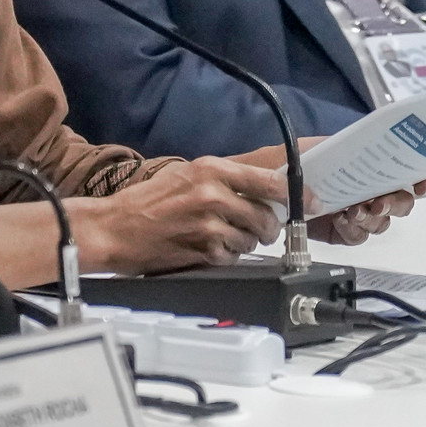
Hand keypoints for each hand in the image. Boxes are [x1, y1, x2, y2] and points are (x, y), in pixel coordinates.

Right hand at [76, 156, 285, 273]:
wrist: (113, 228)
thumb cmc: (148, 202)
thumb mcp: (188, 174)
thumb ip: (227, 179)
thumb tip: (267, 186)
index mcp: (212, 169)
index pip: (270, 180)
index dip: (297, 193)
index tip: (312, 201)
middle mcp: (213, 194)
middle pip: (266, 215)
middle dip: (269, 226)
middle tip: (261, 228)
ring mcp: (208, 224)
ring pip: (252, 239)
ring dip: (246, 242)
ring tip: (224, 236)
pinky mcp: (202, 251)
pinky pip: (234, 257)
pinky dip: (228, 256)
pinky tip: (210, 248)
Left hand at [228, 137, 414, 241]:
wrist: (244, 194)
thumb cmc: (272, 164)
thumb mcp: (305, 151)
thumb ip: (334, 155)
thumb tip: (362, 161)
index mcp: (359, 158)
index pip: (399, 164)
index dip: (417, 174)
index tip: (421, 183)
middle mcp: (359, 183)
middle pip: (398, 197)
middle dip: (394, 202)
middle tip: (376, 203)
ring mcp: (350, 208)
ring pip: (380, 220)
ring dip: (371, 218)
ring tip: (351, 213)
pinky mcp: (337, 230)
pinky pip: (358, 236)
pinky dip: (353, 232)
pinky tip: (339, 223)